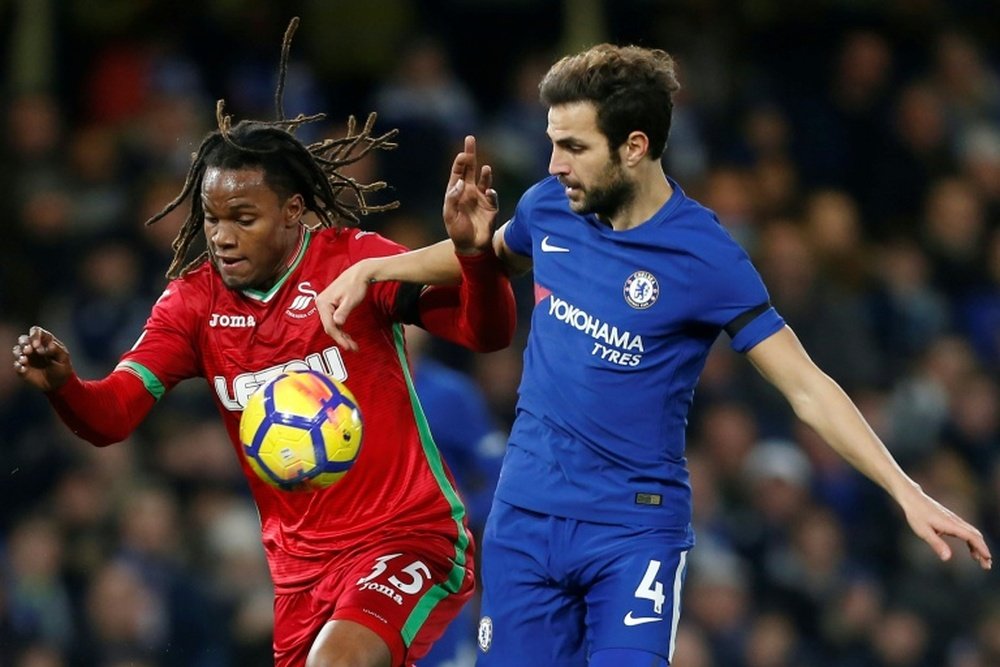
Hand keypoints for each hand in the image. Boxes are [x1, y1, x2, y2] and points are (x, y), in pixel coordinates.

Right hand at [12, 326, 73, 391]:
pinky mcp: (22, 367)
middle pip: (23, 339)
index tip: (37, 345)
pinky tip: (23, 368)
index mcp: (44, 341)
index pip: (36, 331)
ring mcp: (27, 357)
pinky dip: (18, 365)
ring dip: (19, 354)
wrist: (59, 383)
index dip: (34, 335)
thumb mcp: (64, 358)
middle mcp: (33, 347)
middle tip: (28, 350)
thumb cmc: (63, 367)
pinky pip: (16, 364)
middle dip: (24, 343)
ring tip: (24, 360)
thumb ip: (56, 350)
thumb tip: (48, 346)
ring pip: (17, 350)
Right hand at [316, 260, 374, 351]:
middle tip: (353, 348)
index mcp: (323, 303)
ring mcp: (325, 305)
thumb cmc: (355, 285)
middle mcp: (321, 304)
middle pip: (329, 327)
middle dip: (341, 338)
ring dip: (342, 335)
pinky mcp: (331, 306)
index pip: (329, 325)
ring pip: (332, 325)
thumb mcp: (351, 300)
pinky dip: (341, 329)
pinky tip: (348, 336)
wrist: (359, 274)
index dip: (339, 337)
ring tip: (352, 345)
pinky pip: (334, 321)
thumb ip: (343, 312)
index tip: (348, 346)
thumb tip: (337, 323)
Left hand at [443, 135, 498, 254]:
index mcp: (456, 192)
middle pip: (470, 169)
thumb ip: (452, 198)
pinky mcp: (491, 207)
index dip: (460, 162)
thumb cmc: (457, 232)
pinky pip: (493, 196)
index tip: (462, 154)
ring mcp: (481, 198)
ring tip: (486, 168)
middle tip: (470, 139)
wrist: (472, 247)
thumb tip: (460, 182)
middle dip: (470, 154)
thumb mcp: (449, 215)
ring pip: (484, 180)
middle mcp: (469, 192)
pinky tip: (490, 191)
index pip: (458, 172)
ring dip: (485, 174)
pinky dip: (492, 192)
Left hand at [899, 484, 991, 569]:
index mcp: (951, 524)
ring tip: (981, 561)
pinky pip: (966, 532)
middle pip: (976, 536)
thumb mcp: (923, 531)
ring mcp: (954, 520)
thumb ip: (936, 544)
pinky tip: (971, 552)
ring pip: (972, 534)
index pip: (972, 536)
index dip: (981, 548)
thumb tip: (947, 558)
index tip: (988, 559)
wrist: (913, 498)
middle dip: (983, 550)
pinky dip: (972, 542)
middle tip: (987, 565)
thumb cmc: (916, 514)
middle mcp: (956, 521)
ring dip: (979, 547)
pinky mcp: (951, 521)